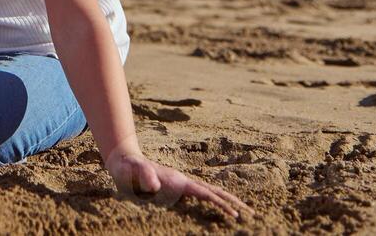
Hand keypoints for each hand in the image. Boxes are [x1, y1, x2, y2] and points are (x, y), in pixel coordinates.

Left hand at [105, 150, 251, 221]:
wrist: (123, 160)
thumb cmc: (127, 168)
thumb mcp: (133, 172)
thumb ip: (143, 175)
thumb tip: (155, 184)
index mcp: (178, 180)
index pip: (205, 193)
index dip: (220, 204)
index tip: (235, 215)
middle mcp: (183, 181)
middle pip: (214, 191)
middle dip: (233, 202)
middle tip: (252, 214)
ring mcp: (181, 184)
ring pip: (210, 193)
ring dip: (227, 201)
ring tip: (243, 212)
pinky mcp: (176, 188)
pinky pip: (201, 196)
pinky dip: (214, 201)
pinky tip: (219, 208)